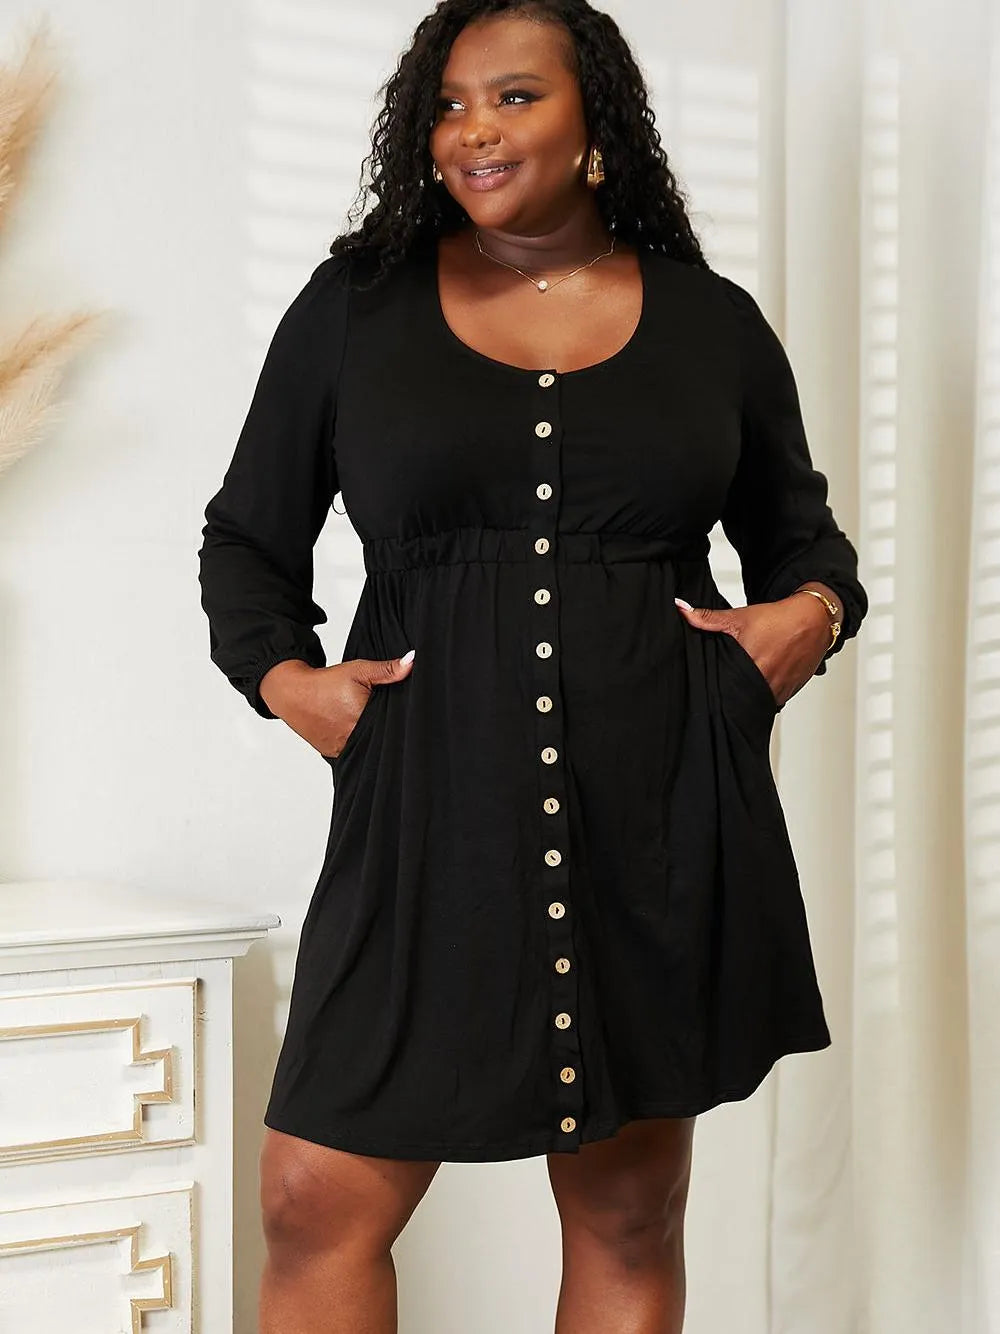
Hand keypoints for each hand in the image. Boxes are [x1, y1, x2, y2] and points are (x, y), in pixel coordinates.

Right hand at [260, 651, 415, 756]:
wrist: (293, 694)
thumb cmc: (326, 682)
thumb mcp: (359, 670)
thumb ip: (387, 670)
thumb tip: (412, 661)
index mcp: (363, 719)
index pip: (393, 724)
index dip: (400, 718)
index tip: (404, 713)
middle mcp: (354, 738)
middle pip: (381, 737)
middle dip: (387, 729)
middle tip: (385, 717)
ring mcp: (343, 748)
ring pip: (369, 746)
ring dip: (373, 738)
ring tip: (371, 724)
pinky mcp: (334, 753)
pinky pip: (354, 751)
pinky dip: (359, 744)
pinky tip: (359, 732)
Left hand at [674, 594, 832, 708]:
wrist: (814, 620)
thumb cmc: (779, 619)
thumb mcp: (739, 617)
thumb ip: (708, 618)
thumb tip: (682, 610)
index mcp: (749, 666)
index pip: (723, 691)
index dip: (714, 693)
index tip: (707, 692)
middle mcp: (765, 682)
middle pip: (739, 699)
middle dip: (729, 696)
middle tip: (722, 690)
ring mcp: (778, 690)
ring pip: (755, 703)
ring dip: (746, 698)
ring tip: (738, 690)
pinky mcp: (788, 693)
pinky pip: (771, 702)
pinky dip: (762, 697)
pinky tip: (756, 688)